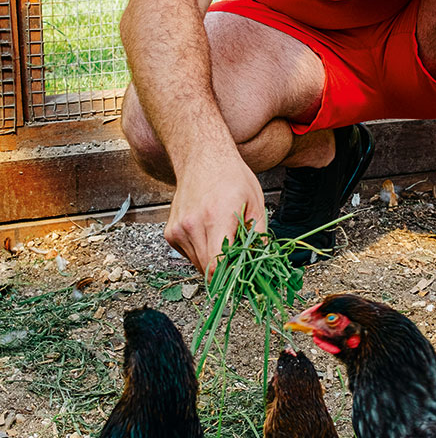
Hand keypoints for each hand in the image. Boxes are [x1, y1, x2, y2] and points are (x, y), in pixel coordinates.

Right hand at [164, 151, 266, 275]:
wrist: (202, 157)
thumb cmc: (232, 177)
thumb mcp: (256, 203)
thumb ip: (260, 237)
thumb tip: (263, 264)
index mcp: (216, 217)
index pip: (217, 264)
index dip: (231, 277)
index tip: (243, 280)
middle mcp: (192, 225)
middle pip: (208, 269)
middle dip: (226, 271)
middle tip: (240, 260)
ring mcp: (178, 229)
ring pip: (198, 265)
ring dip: (213, 261)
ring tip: (224, 238)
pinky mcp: (171, 233)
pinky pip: (189, 255)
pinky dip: (202, 251)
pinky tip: (209, 233)